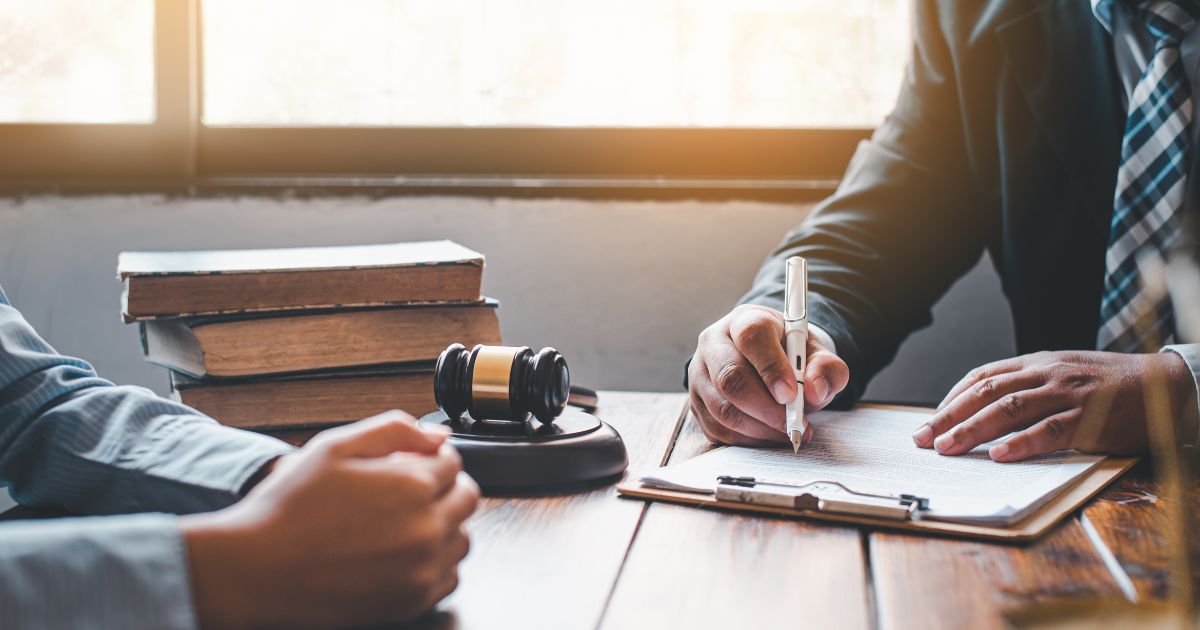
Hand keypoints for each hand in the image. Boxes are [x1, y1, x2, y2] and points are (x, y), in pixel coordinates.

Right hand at [184, 411, 479, 628]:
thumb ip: (393, 429)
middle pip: (467, 498)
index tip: (407, 465)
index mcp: (412, 486)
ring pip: (462, 538)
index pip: (452, 462)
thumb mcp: (334, 447)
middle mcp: (426, 529)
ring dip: (443, 525)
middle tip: (406, 493)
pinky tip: (401, 555)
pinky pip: (449, 576)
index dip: (428, 458)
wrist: (255, 570)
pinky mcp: (412, 602)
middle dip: (443, 488)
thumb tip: (438, 435)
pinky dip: (435, 563)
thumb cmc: (288, 508)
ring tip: (402, 524)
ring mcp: (421, 570)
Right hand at [688, 304, 849, 445]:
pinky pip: (718, 429)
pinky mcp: (696, 403)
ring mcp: (699, 374)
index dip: (771, 367)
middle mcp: (714, 343)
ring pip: (722, 409)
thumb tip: (816, 391)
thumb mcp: (816, 354)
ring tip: (788, 431)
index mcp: (744, 320)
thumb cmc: (791, 355)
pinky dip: (749, 440)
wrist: (768, 359)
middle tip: (795, 423)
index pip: (751, 337)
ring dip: (760, 429)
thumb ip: (826, 368)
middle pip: (730, 377)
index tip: (792, 394)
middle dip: (766, 408)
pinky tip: (770, 434)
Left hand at [912, 351, 1196, 461]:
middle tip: (923, 439)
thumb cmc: (1110, 386)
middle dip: (950, 416)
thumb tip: (987, 413)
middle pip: (986, 392)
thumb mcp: (1064, 375)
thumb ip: (1030, 388)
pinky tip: (999, 455)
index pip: (982, 376)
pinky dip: (1022, 443)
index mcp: (1038, 362)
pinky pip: (1051, 430)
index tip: (930, 420)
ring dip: (973, 429)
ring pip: (1010, 408)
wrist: (1166, 384)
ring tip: (948, 448)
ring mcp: (1067, 393)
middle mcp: (1047, 373)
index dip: (952, 398)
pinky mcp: (1090, 417)